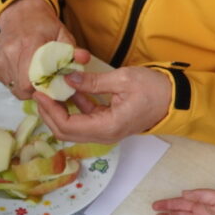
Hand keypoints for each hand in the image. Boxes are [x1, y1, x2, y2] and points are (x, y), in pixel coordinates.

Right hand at [0, 0, 78, 98]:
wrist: (20, 13)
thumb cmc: (43, 25)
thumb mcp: (62, 33)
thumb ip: (72, 49)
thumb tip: (84, 59)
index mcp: (29, 44)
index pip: (30, 81)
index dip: (43, 90)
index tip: (53, 86)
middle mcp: (11, 52)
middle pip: (22, 89)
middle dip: (36, 92)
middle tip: (46, 84)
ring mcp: (0, 59)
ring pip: (14, 89)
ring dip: (27, 88)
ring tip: (36, 76)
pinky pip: (7, 84)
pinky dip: (17, 83)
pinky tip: (25, 72)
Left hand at [34, 66, 170, 142]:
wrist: (175, 98)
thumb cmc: (154, 88)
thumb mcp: (122, 79)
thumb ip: (92, 82)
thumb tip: (67, 79)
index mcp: (108, 127)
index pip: (68, 126)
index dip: (49, 111)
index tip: (39, 93)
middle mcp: (105, 135)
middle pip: (65, 132)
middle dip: (48, 113)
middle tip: (39, 93)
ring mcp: (106, 132)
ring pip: (73, 128)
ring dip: (58, 112)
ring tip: (48, 91)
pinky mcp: (108, 125)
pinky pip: (84, 121)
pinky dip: (73, 108)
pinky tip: (68, 92)